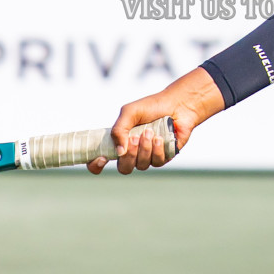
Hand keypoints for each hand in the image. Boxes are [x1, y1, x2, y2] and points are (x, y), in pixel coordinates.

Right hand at [87, 66, 225, 175]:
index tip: (101, 158)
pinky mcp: (163, 157)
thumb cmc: (152, 107)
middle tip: (135, 137)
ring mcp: (148, 156)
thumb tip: (119, 152)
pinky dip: (157, 150)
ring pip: (141, 166)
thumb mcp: (130, 112)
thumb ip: (119, 129)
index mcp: (120, 142)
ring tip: (150, 132)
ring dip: (145, 148)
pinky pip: (157, 162)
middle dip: (130, 155)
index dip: (96, 165)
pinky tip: (160, 137)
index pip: (101, 161)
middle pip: (123, 168)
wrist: (177, 104)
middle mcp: (132, 152)